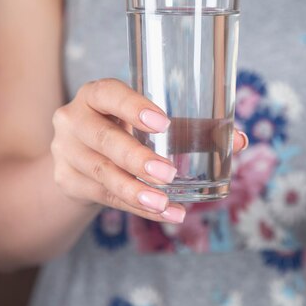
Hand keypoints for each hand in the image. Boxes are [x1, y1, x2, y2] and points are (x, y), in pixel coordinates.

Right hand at [50, 79, 247, 223]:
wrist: (80, 159)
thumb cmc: (125, 130)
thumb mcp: (146, 123)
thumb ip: (190, 127)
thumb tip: (240, 140)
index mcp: (95, 95)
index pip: (108, 93)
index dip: (133, 106)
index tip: (162, 122)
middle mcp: (74, 119)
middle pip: (104, 139)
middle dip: (137, 158)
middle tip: (167, 173)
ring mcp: (65, 152)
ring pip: (103, 174)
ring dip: (136, 192)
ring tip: (164, 204)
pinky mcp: (67, 181)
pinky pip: (104, 197)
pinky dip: (135, 207)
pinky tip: (161, 213)